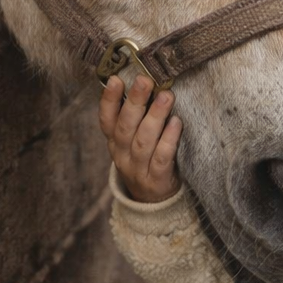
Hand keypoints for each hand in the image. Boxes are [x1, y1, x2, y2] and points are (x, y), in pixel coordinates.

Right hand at [98, 74, 182, 203]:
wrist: (152, 202)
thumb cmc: (146, 161)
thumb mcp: (133, 142)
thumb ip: (135, 118)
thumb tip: (146, 83)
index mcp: (114, 143)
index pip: (106, 120)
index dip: (109, 100)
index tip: (116, 80)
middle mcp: (122, 155)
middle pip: (125, 127)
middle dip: (135, 102)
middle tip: (145, 80)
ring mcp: (138, 169)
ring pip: (143, 141)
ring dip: (155, 117)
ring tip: (166, 96)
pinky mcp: (157, 180)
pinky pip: (162, 158)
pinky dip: (168, 140)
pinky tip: (176, 123)